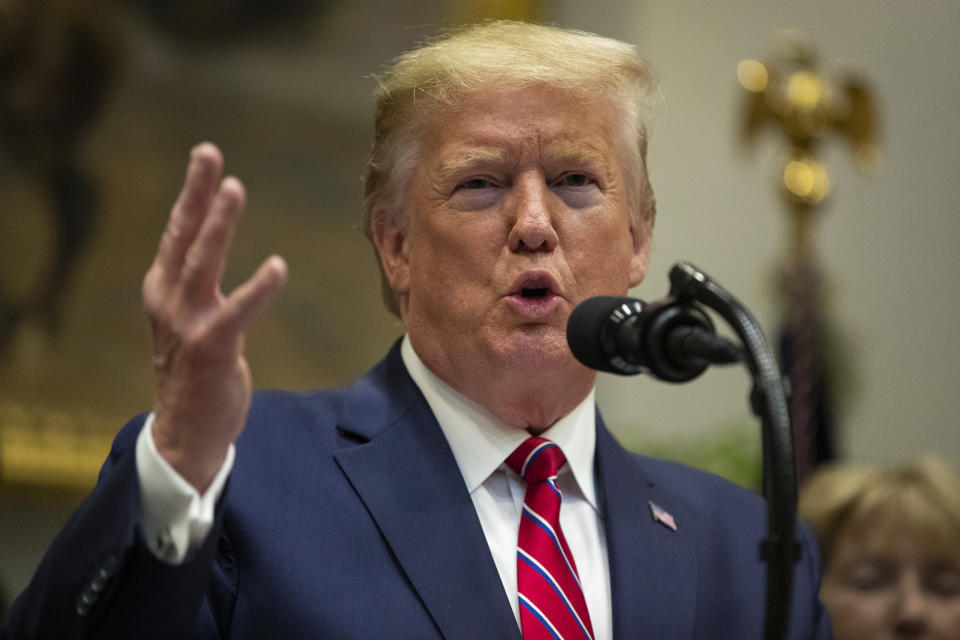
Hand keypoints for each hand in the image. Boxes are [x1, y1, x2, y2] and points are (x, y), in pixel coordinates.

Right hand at [142, 143, 286, 492]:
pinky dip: (257, 289)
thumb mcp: (189, 319)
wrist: (186, 432)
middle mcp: (169, 302)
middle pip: (183, 237)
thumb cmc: (194, 371)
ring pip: (202, 264)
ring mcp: (187, 325)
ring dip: (217, 225)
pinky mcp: (211, 349)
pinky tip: (276, 266)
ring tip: (234, 188)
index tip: (206, 156)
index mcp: (164, 290)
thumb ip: (198, 285)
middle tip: (210, 154)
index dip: (192, 194)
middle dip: (197, 193)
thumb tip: (212, 248)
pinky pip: (237, 312)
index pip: (177, 233)